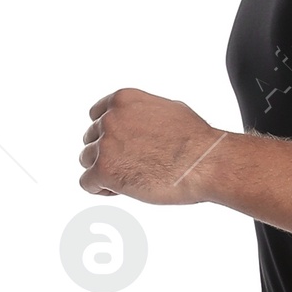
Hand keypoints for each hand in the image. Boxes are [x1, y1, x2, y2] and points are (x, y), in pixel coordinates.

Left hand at [80, 87, 223, 203]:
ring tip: (130, 179)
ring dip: (104, 170)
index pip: (97, 115)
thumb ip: (145, 115)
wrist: (204, 162)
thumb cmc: (196, 140)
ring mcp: (105, 144)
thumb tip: (143, 125)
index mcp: (123, 100)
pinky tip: (120, 190)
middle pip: (91, 139)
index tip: (122, 146)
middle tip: (131, 165)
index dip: (109, 133)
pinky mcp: (104, 170)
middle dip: (107, 153)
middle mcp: (110, 119)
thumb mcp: (169, 109)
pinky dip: (100, 189)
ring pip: (86, 160)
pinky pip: (87, 182)